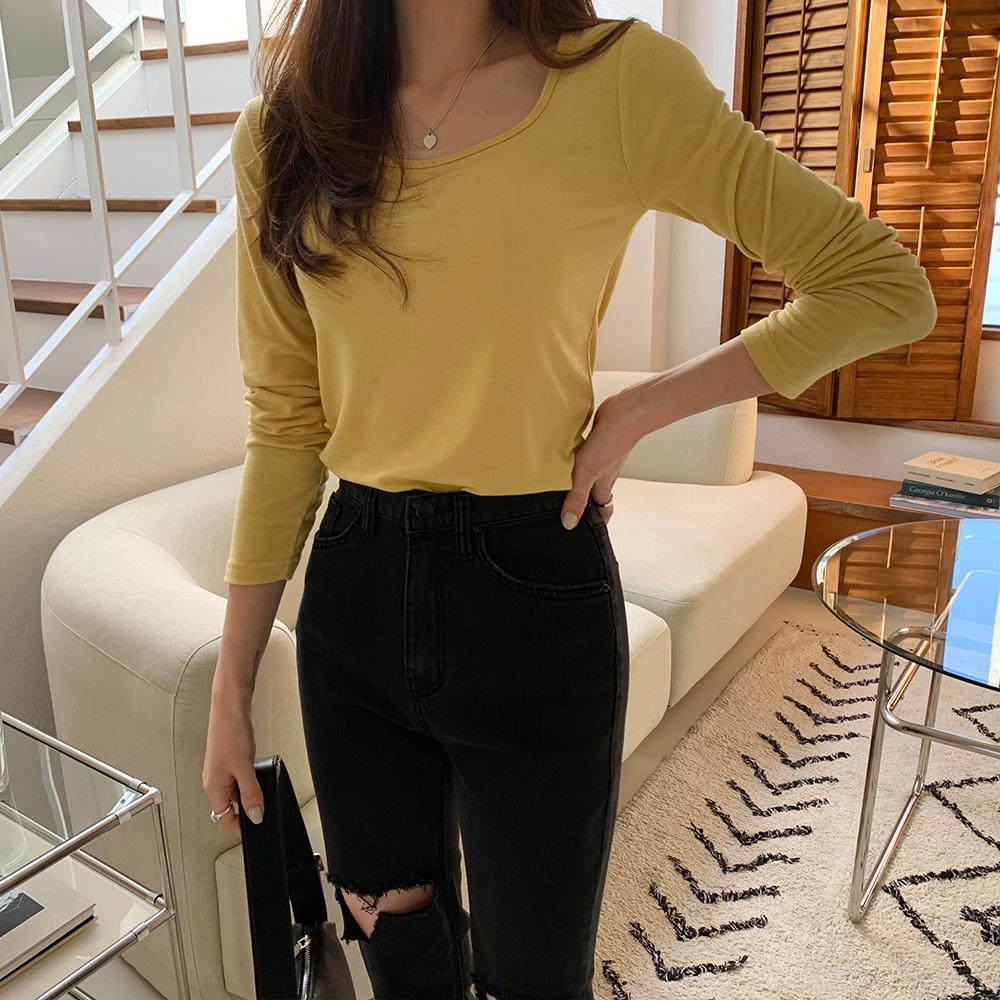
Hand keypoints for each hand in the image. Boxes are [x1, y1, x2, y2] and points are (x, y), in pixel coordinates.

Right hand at [203, 690, 264, 831]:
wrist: (229, 707)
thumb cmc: (231, 733)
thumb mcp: (245, 769)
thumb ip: (250, 794)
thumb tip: (255, 816)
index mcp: (213, 788)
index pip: (224, 818)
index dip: (241, 824)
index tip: (258, 821)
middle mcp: (214, 781)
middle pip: (231, 806)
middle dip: (248, 805)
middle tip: (264, 798)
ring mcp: (220, 770)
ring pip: (236, 791)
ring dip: (250, 790)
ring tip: (261, 778)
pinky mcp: (228, 760)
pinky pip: (239, 777)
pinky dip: (249, 777)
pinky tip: (258, 768)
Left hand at [560, 391, 638, 529]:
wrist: (625, 413)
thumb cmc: (610, 444)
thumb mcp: (588, 474)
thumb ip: (577, 497)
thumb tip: (569, 524)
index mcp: (603, 488)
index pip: (602, 513)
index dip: (595, 524)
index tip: (583, 533)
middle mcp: (604, 476)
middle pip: (594, 496)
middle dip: (584, 505)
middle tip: (565, 511)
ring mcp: (601, 460)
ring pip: (590, 477)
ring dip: (577, 483)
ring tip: (558, 487)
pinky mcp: (597, 444)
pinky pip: (586, 458)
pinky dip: (576, 462)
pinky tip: (563, 459)